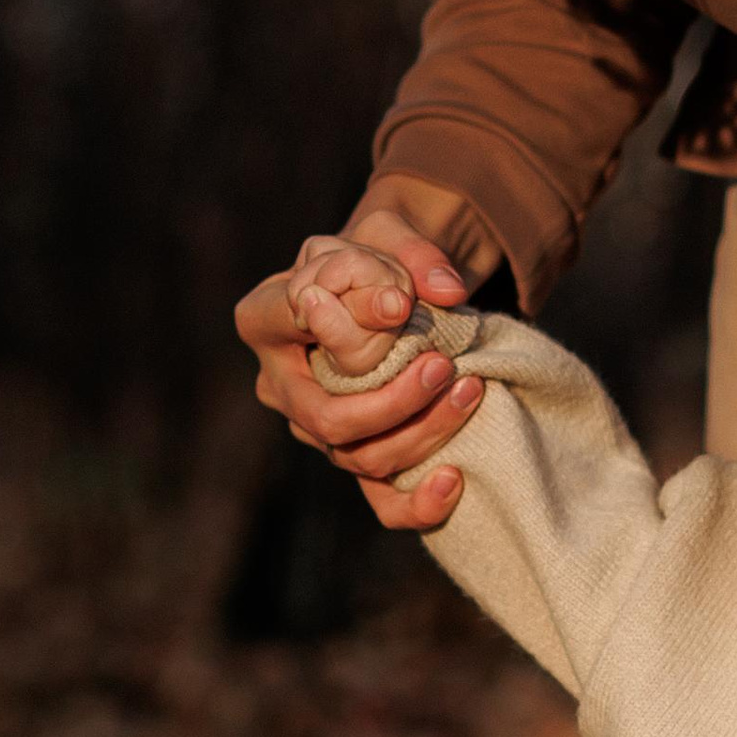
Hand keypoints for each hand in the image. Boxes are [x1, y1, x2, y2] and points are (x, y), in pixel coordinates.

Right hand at [234, 188, 485, 531]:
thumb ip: (413, 254)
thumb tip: (445, 293)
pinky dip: (419, 503)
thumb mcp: (390, 232)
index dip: (337, 325)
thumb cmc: (377, 259)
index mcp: (266, 320)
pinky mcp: (359, 457)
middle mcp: (281, 385)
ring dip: (424, 431)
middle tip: (444, 366)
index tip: (401, 305)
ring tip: (470, 389)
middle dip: (393, 402)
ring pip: (362, 457)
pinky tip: (455, 478)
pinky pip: (382, 502)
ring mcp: (318, 429)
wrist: (396, 297)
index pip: (279, 325)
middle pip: (328, 419)